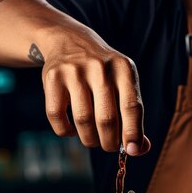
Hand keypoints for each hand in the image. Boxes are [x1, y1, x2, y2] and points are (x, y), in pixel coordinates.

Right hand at [39, 25, 150, 155]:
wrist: (70, 41)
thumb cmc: (104, 73)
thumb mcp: (123, 84)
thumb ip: (133, 116)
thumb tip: (139, 149)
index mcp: (124, 69)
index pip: (132, 106)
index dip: (132, 132)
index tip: (132, 151)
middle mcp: (100, 67)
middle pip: (106, 119)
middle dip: (109, 142)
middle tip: (109, 146)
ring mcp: (74, 71)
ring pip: (83, 121)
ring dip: (89, 139)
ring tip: (92, 140)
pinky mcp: (52, 77)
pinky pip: (57, 116)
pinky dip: (66, 131)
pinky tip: (72, 130)